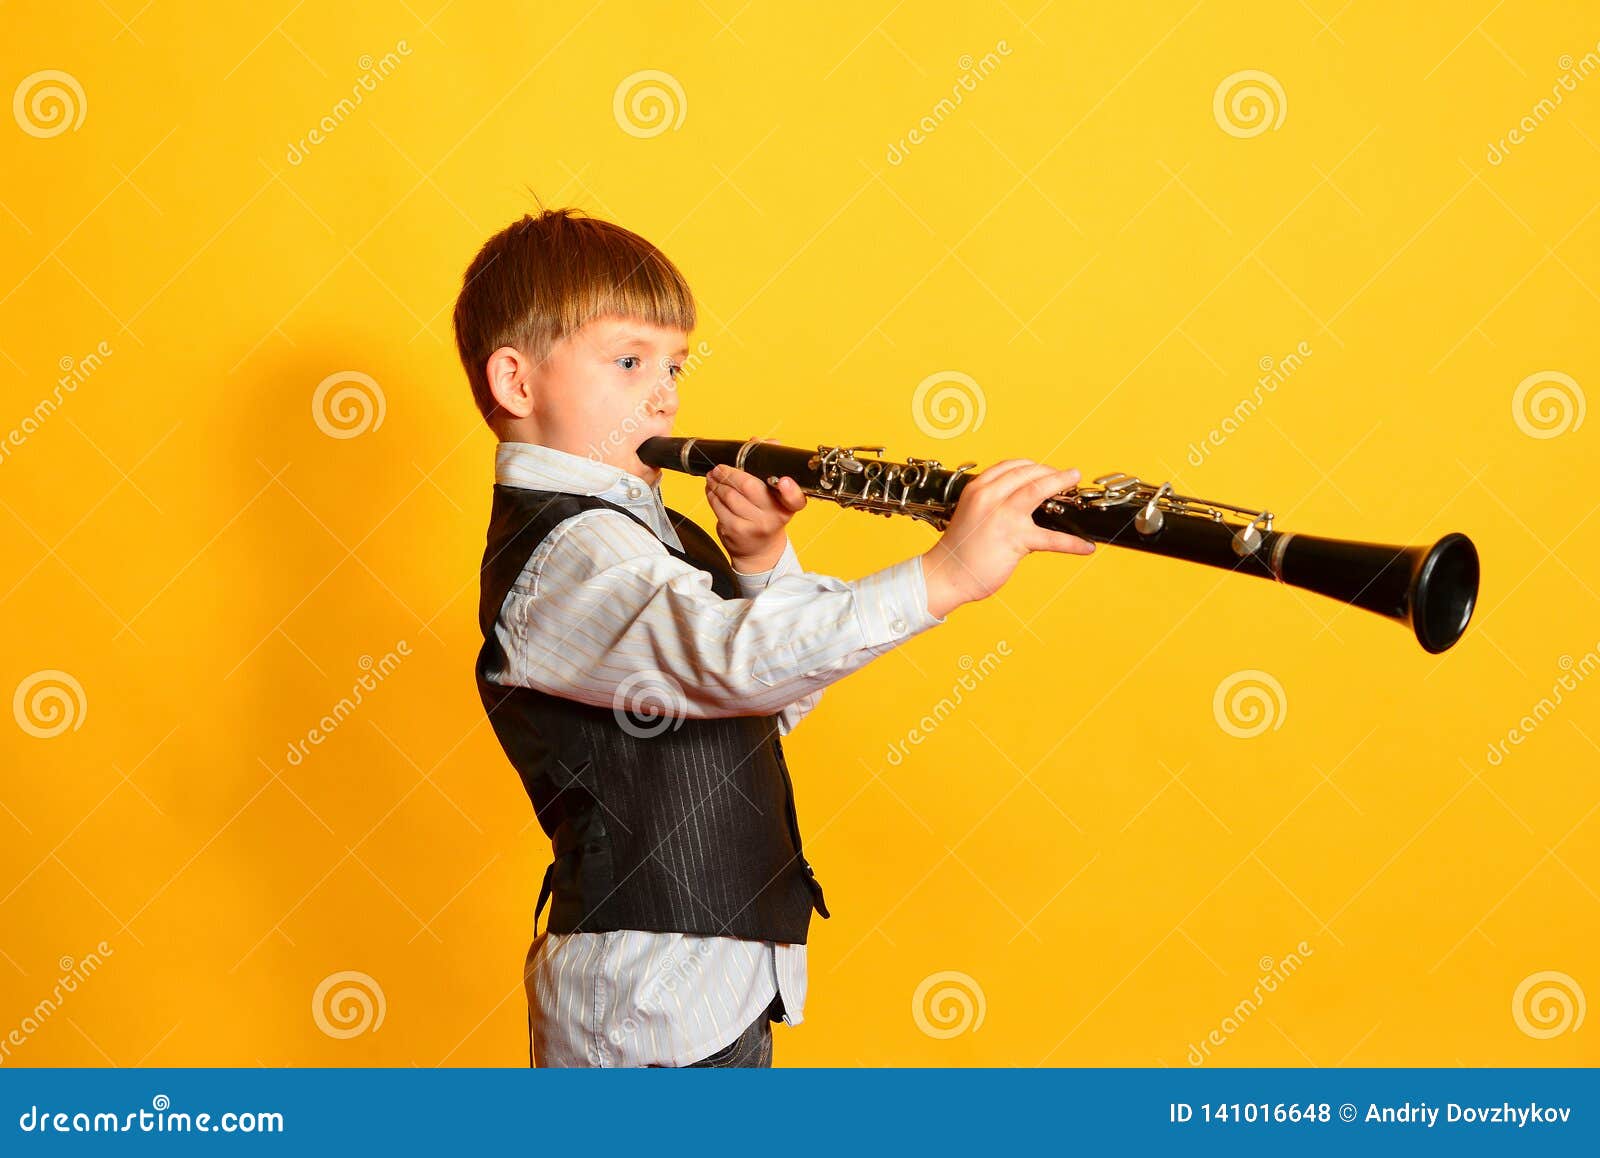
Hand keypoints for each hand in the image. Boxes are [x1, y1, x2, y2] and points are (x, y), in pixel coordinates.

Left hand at [706, 459, 807, 573]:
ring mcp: (753, 525)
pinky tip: (712, 489)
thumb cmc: (766, 515)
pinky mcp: (735, 531)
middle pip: (749, 486)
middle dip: (730, 472)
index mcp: (788, 506)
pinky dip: (712, 494)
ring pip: (729, 495)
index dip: (791, 490)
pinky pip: (718, 507)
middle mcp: (773, 517)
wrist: (759, 550)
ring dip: (717, 482)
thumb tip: (758, 441)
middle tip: (720, 467)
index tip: (786, 482)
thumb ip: (769, 466)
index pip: (795, 499)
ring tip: (713, 476)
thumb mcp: (775, 495)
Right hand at [921, 459, 1095, 617]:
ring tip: (1074, 480)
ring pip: (1036, 490)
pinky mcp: (1014, 539)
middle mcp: (988, 497)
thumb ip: (995, 504)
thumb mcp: (972, 514)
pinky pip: (1050, 539)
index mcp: (977, 489)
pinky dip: (1072, 542)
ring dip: (1059, 481)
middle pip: (1026, 473)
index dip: (1033, 466)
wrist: (946, 574)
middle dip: (1049, 471)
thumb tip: (1028, 507)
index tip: (1046, 469)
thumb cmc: (961, 548)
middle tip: (1066, 476)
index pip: (1010, 467)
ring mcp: (1002, 517)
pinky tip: (1086, 546)